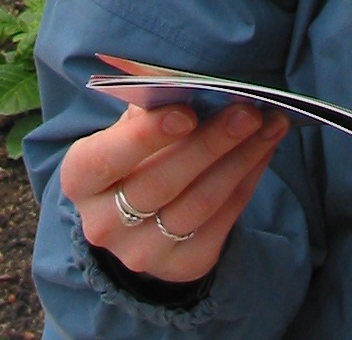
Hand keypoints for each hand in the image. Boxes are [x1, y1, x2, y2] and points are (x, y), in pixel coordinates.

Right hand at [60, 100, 288, 284]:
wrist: (134, 220)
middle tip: (248, 111)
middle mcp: (104, 224)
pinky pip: (223, 221)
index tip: (187, 112)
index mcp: (81, 179)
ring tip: (270, 125)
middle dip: (210, 143)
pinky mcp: (182, 266)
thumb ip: (148, 108)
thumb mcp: (125, 129)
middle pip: (162, 182)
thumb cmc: (130, 155)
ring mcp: (143, 252)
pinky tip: (263, 150)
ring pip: (199, 203)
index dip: (146, 137)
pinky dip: (248, 180)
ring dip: (241, 160)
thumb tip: (192, 86)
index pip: (107, 159)